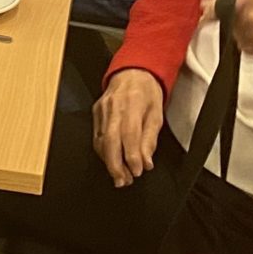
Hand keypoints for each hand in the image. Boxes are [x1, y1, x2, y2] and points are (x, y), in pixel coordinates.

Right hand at [94, 69, 165, 184]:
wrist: (132, 72)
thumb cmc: (147, 92)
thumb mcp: (157, 114)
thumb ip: (150, 139)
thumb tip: (146, 161)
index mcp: (133, 104)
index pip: (129, 135)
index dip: (132, 157)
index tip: (138, 171)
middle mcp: (114, 106)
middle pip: (110, 141)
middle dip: (115, 165)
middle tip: (123, 181)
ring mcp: (102, 109)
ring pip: (100, 141)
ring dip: (109, 162)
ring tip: (119, 176)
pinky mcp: (95, 112)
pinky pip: (96, 136)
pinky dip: (103, 152)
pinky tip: (111, 161)